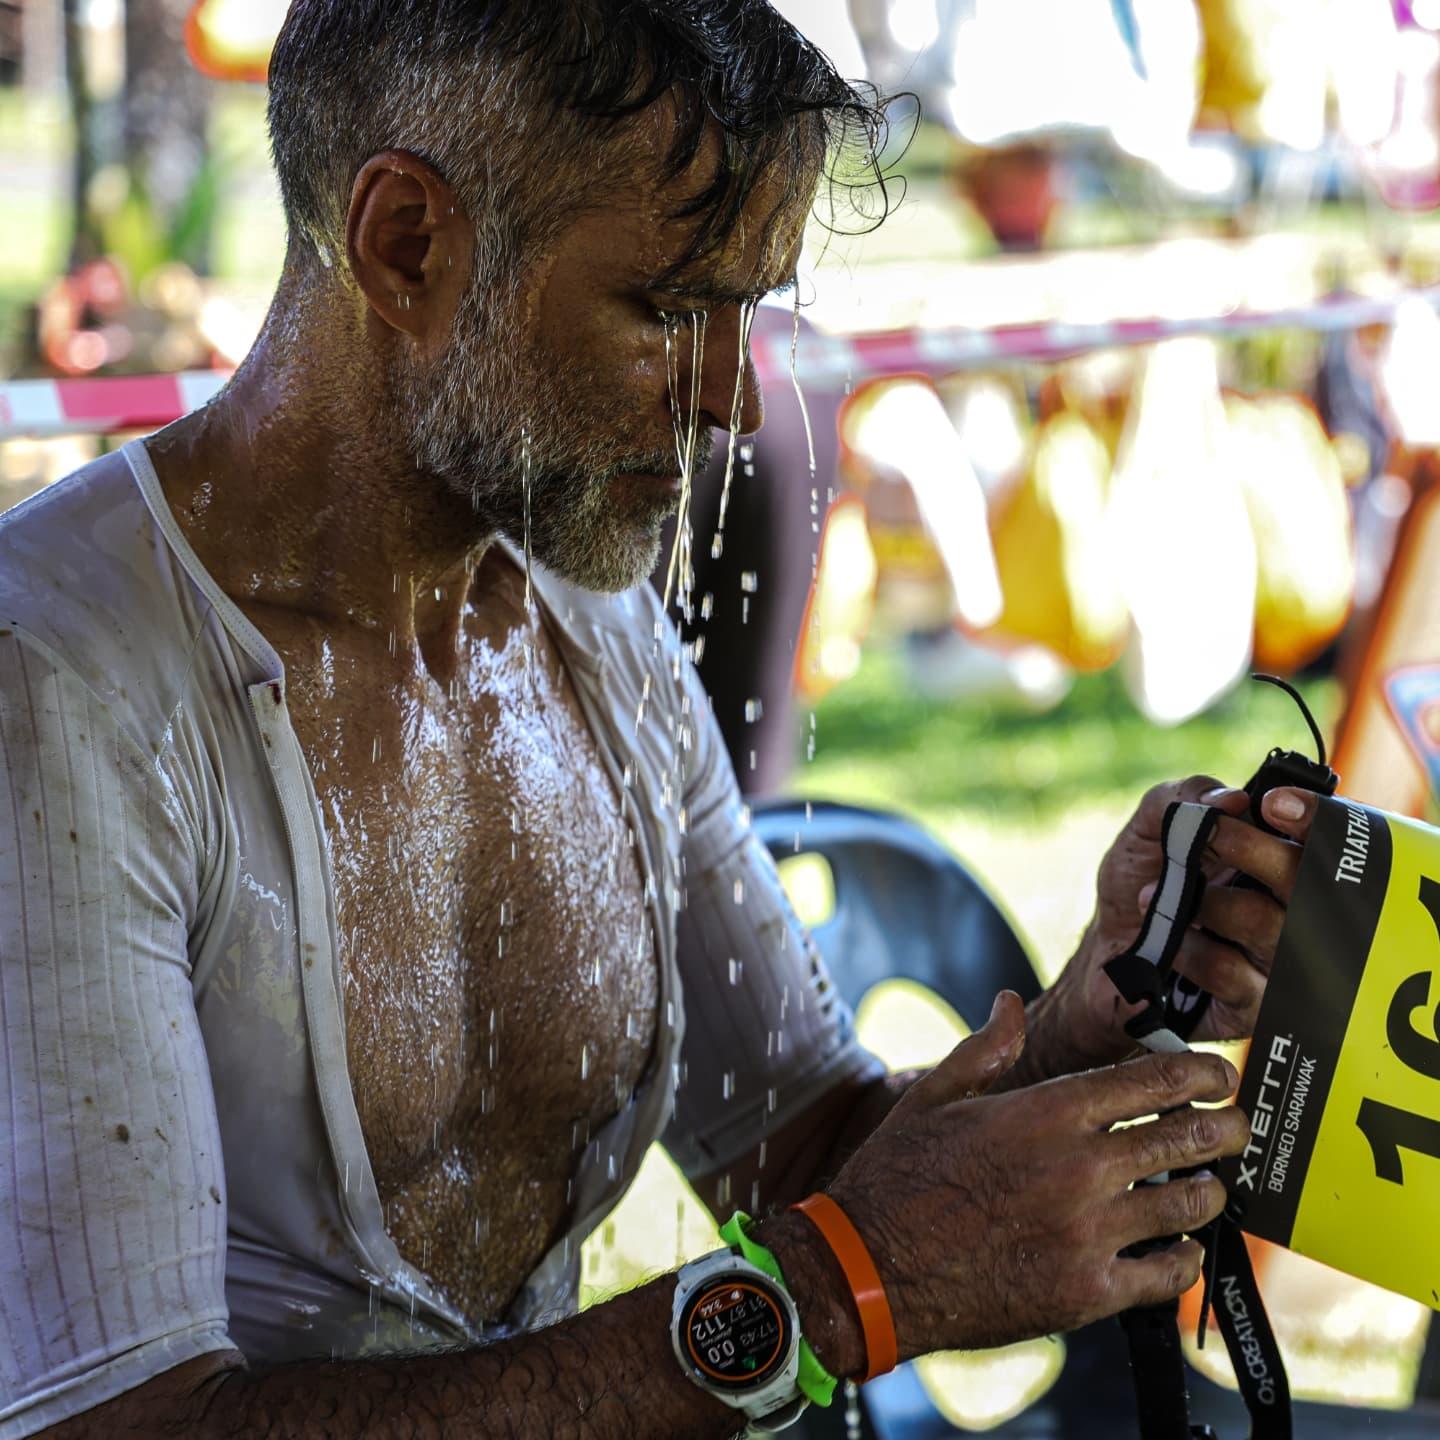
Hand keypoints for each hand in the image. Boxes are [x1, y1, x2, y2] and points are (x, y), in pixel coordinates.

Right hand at [823, 992, 1247, 1358]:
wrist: (871, 1270)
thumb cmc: (898, 1177)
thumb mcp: (934, 1098)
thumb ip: (984, 1049)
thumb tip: (1009, 1004)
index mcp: (1046, 1112)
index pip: (1152, 1080)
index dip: (1200, 1072)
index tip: (1222, 1074)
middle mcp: (1078, 1168)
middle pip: (1186, 1137)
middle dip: (1225, 1127)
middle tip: (1237, 1126)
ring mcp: (1088, 1233)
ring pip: (1189, 1205)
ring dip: (1210, 1190)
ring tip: (1211, 1185)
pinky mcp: (1087, 1293)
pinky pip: (1167, 1274)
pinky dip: (1185, 1257)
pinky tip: (1180, 1248)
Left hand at [1061, 775, 1321, 1062]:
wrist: (1106, 956)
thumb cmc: (1139, 886)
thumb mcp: (1147, 833)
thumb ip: (1180, 799)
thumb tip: (1232, 798)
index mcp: (1278, 862)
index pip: (1325, 839)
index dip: (1314, 819)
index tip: (1272, 805)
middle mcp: (1294, 912)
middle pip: (1307, 880)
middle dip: (1254, 851)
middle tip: (1205, 840)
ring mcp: (1279, 963)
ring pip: (1268, 924)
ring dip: (1206, 903)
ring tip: (1156, 896)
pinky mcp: (1254, 1006)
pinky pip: (1232, 972)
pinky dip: (1191, 949)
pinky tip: (1168, 945)